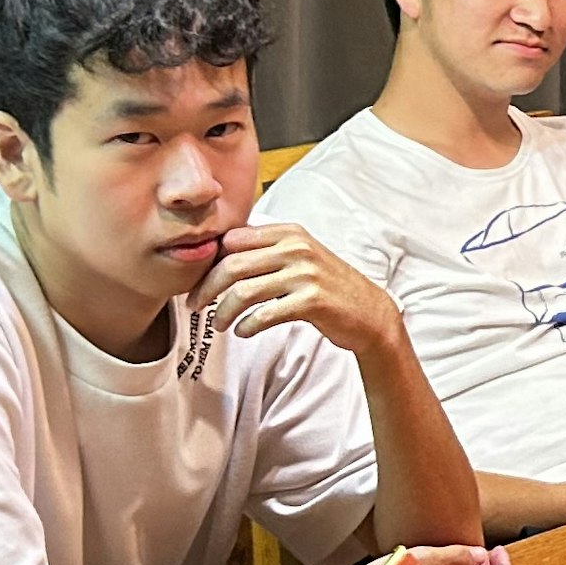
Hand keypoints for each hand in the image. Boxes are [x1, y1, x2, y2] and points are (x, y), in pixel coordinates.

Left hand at [203, 220, 404, 363]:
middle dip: (206, 288)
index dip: (209, 261)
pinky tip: (242, 332)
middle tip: (196, 305)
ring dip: (222, 312)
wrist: (369, 312)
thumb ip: (267, 251)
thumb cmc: (328, 287)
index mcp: (289, 233)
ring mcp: (305, 274)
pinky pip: (264, 315)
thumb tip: (219, 255)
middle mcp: (297, 248)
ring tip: (218, 324)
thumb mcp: (301, 257)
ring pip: (243, 292)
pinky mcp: (312, 301)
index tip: (199, 280)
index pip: (233, 240)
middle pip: (231, 265)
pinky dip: (246, 326)